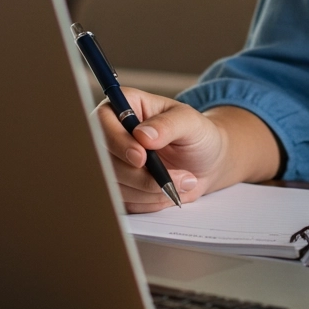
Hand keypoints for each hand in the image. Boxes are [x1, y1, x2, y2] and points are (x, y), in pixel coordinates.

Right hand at [95, 91, 281, 212]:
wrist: (206, 163)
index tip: (141, 158)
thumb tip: (143, 134)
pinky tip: (169, 190)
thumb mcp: (191, 123)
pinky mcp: (119, 186)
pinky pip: (124, 202)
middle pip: (103, 159)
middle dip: (138, 175)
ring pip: (113, 184)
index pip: (102, 122)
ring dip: (149, 190)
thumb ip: (169, 125)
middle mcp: (113, 133)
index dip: (117, 142)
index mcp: (125, 106)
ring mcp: (113, 162)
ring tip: (180, 182)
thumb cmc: (198, 135)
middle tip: (170, 179)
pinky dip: (150, 201)